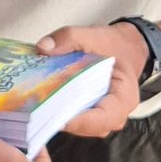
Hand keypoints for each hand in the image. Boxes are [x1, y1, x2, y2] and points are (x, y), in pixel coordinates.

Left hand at [35, 22, 143, 137]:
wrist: (122, 47)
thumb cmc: (113, 45)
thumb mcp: (94, 35)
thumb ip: (69, 38)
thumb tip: (42, 48)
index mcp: (124, 97)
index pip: (104, 117)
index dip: (80, 121)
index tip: (57, 118)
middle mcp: (114, 114)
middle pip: (87, 126)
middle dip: (62, 119)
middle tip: (38, 112)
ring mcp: (100, 118)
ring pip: (78, 126)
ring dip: (57, 117)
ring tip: (36, 106)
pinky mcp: (86, 114)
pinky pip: (73, 118)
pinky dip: (57, 111)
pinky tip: (40, 100)